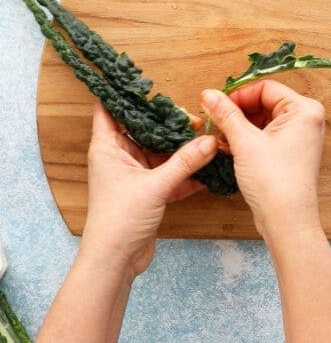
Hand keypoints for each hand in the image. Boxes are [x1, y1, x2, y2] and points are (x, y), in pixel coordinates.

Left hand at [79, 101, 216, 279]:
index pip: (108, 110)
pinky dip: (183, 172)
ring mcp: (134, 174)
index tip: (143, 81)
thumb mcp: (154, 186)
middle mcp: (119, 157)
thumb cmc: (120, 219)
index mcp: (108, 148)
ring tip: (204, 138)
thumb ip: (184, 162)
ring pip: (158, 153)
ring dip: (179, 149)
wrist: (116, 261)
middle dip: (166, 123)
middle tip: (191, 116)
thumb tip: (210, 141)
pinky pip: (167, 174)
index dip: (123, 94)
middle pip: (142, 129)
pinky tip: (205, 168)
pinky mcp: (147, 191)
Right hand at [201, 80, 324, 237]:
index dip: (238, 95)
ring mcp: (296, 137)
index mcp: (303, 110)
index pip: (265, 88)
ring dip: (237, 127)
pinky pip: (263, 135)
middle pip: (262, 103)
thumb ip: (225, 114)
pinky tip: (227, 147)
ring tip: (219, 137)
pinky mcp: (287, 152)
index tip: (216, 103)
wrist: (286, 221)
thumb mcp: (244, 142)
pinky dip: (244, 139)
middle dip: (236, 112)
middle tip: (215, 121)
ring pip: (260, 120)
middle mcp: (304, 121)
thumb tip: (208, 94)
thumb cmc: (274, 181)